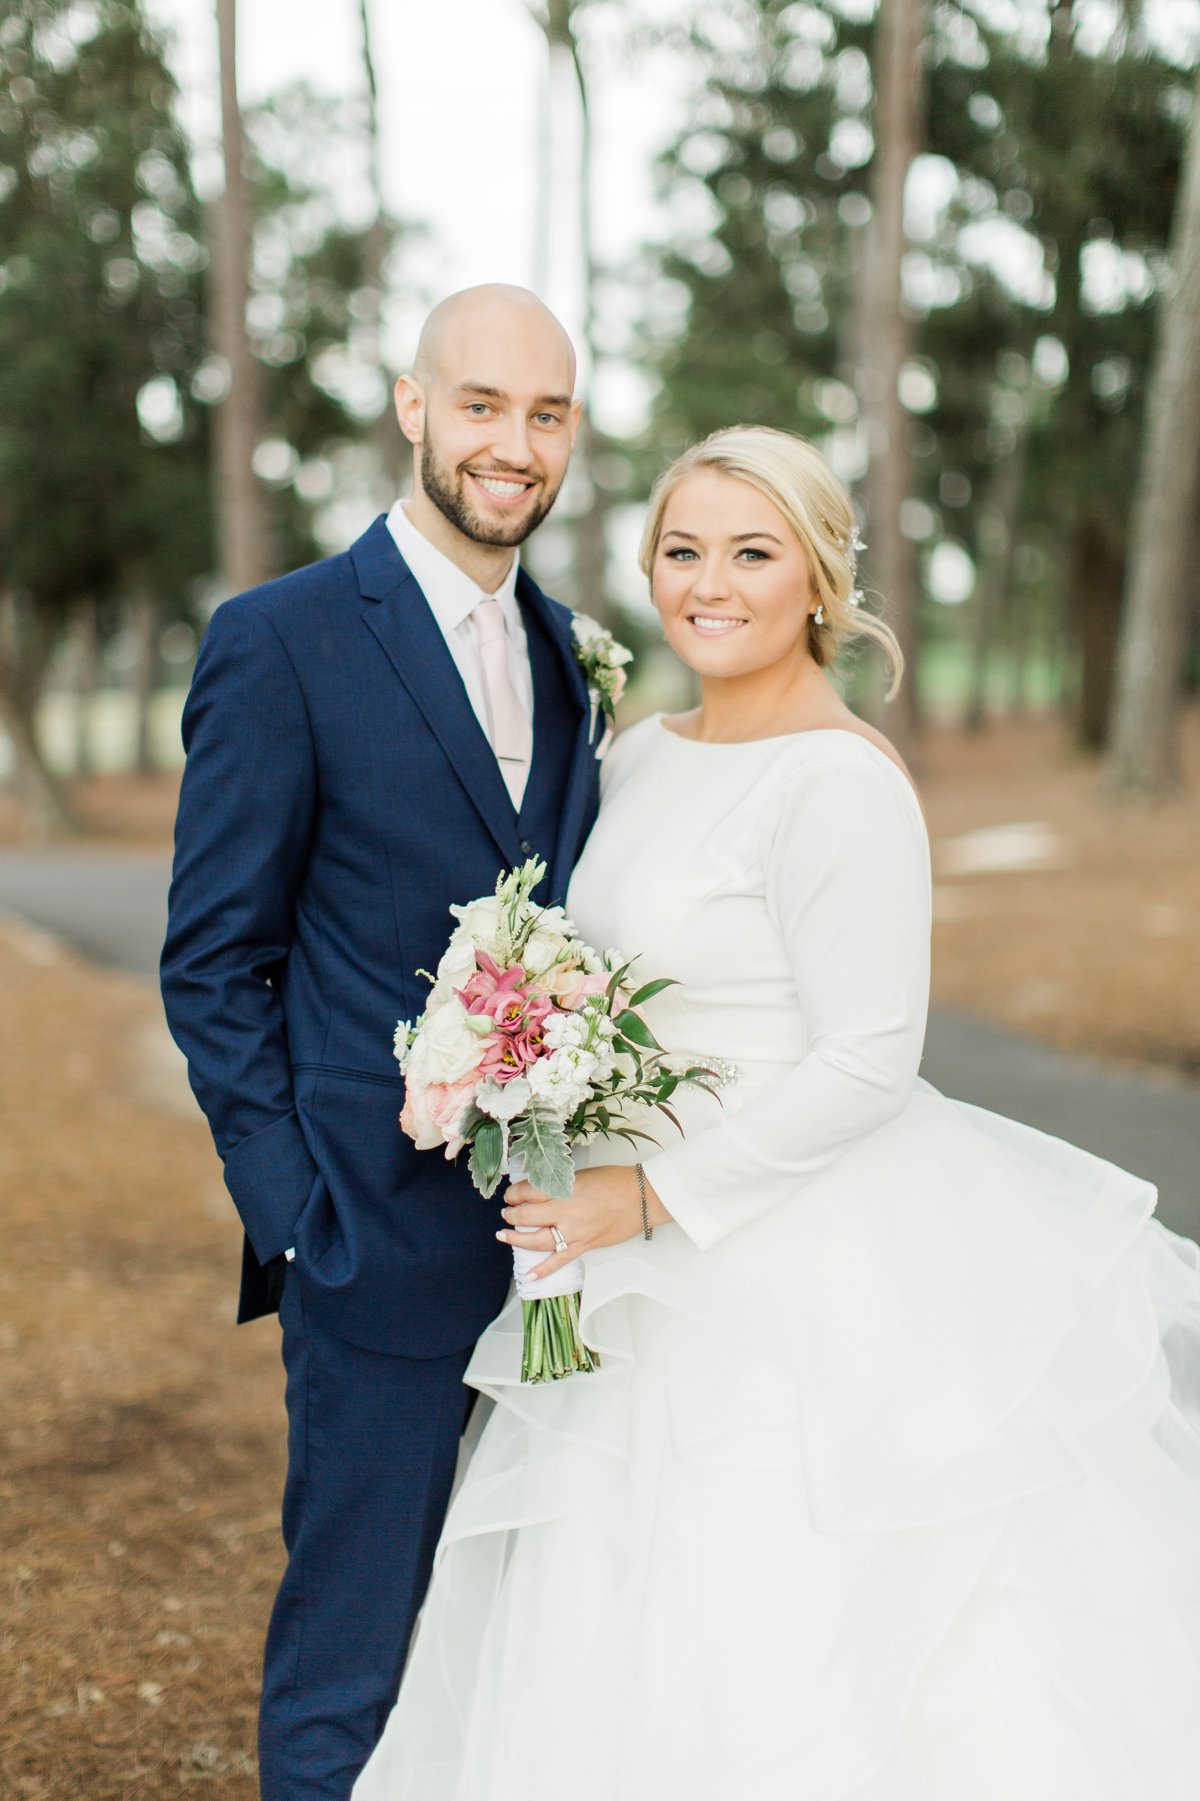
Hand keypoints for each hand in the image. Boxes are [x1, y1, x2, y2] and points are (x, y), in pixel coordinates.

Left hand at [497, 1165, 670, 1283]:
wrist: (642, 1197)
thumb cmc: (615, 1181)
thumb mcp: (581, 1175)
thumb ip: (559, 1185)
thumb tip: (539, 1192)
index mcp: (564, 1189)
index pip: (527, 1192)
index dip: (514, 1193)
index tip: (511, 1194)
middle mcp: (565, 1212)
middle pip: (526, 1217)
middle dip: (511, 1215)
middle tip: (506, 1213)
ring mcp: (574, 1232)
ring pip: (537, 1240)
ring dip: (516, 1238)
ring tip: (505, 1235)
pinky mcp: (584, 1246)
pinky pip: (559, 1260)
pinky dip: (543, 1271)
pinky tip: (528, 1276)